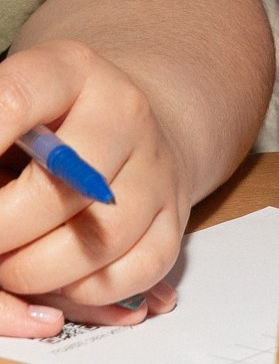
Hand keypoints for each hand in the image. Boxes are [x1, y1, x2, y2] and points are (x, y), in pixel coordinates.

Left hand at [0, 41, 188, 335]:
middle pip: (61, 186)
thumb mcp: (13, 112)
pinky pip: (133, 274)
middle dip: (3, 231)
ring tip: (10, 265)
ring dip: (35, 273)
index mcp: (71, 70)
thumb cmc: (48, 127)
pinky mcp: (175, 220)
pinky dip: (84, 292)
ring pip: (99, 241)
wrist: (123, 127)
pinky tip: (58, 277)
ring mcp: (157, 167)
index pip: (16, 100)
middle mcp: (125, 111)